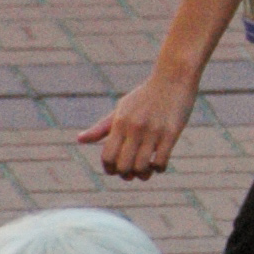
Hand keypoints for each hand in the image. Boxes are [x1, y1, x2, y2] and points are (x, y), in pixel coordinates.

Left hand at [77, 60, 199, 175]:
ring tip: (145, 171)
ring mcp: (153, 131)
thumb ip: (102, 127)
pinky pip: (161, 162)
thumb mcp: (121, 109)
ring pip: (142, 167)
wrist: (173, 78)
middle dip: (125, 175)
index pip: (107, 156)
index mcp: (120, 122)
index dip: (109, 169)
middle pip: (123, 166)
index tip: (115, 169)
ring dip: (143, 175)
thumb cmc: (145, 96)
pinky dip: (158, 169)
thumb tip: (79, 140)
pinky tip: (158, 163)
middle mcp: (134, 127)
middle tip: (131, 173)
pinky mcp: (171, 133)